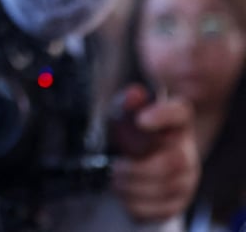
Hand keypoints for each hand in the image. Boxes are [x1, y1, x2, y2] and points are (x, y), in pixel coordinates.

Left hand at [109, 84, 199, 221]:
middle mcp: (186, 150)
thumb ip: (126, 103)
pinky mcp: (178, 202)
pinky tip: (125, 195)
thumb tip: (133, 95)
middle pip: (173, 162)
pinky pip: (161, 209)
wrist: (132, 163)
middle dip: (138, 169)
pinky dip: (136, 205)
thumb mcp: (122, 115)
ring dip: (132, 187)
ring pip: (166, 188)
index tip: (141, 120)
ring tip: (116, 180)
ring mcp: (186, 179)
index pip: (179, 112)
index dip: (162, 115)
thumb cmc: (129, 136)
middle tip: (116, 168)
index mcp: (175, 123)